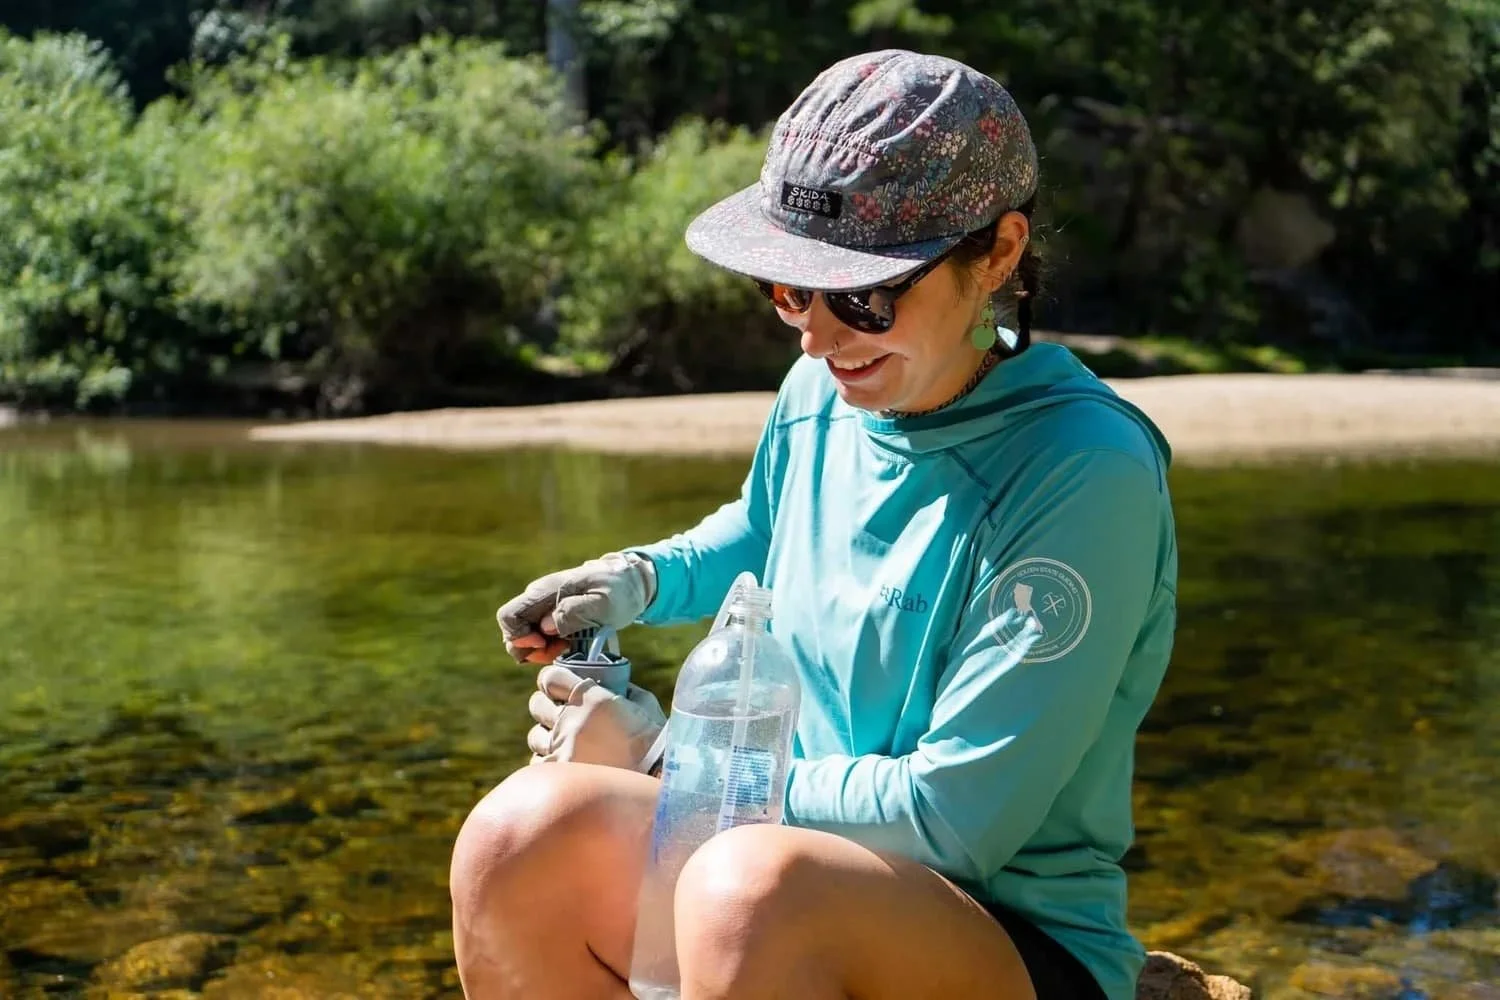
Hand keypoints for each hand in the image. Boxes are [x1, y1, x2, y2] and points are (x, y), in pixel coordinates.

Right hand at [497, 552, 656, 663]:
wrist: (628, 582)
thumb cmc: (618, 591)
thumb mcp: (603, 603)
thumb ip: (575, 612)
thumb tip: (546, 627)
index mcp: (544, 592)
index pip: (508, 617)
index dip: (519, 637)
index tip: (545, 645)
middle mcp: (537, 598)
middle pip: (512, 631)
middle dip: (531, 649)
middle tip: (560, 651)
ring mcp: (543, 608)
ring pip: (525, 638)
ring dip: (542, 651)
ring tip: (569, 647)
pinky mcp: (552, 617)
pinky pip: (539, 638)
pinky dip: (550, 648)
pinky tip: (570, 645)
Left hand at [526, 664, 667, 769]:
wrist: (658, 781)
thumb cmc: (654, 740)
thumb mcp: (642, 703)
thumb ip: (622, 689)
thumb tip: (610, 682)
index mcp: (592, 698)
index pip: (550, 678)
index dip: (550, 680)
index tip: (554, 686)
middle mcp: (571, 721)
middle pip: (536, 705)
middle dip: (546, 706)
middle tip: (558, 714)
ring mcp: (561, 749)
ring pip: (535, 736)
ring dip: (547, 736)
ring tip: (564, 743)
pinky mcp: (559, 774)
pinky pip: (538, 763)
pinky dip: (549, 762)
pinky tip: (565, 764)